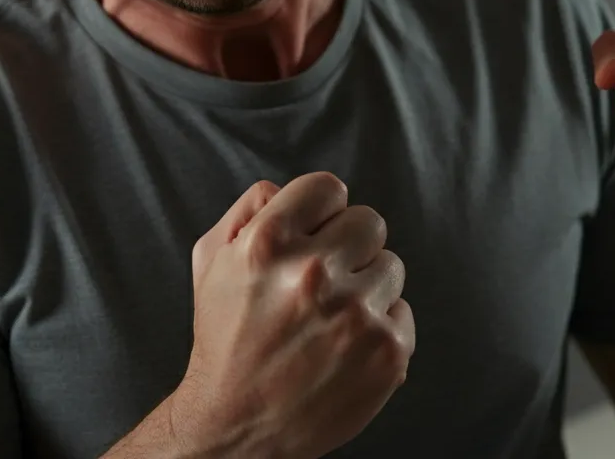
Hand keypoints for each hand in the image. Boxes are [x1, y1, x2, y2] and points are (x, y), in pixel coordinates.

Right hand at [170, 172, 414, 458]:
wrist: (236, 427)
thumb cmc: (225, 337)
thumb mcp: (211, 260)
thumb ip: (248, 208)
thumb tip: (286, 188)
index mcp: (269, 242)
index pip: (329, 188)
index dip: (320, 211)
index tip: (312, 235)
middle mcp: (314, 273)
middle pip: (368, 221)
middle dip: (348, 245)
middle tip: (325, 277)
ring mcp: (355, 314)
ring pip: (391, 265)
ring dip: (366, 285)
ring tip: (332, 316)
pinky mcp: (387, 353)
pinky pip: (403, 311)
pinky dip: (380, 326)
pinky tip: (345, 345)